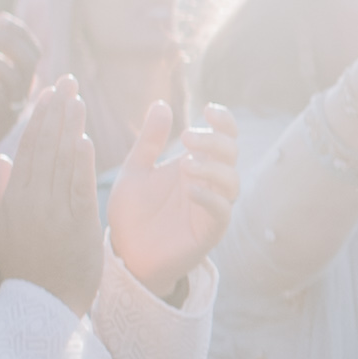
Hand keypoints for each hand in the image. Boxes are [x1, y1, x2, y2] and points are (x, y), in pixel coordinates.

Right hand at [0, 75, 103, 312]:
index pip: (28, 149)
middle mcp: (30, 201)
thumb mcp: (2, 228)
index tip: (50, 93)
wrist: (43, 305)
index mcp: (12, 199)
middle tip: (68, 82)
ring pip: (60, 162)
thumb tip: (0, 158)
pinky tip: (84, 138)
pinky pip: (77, 188)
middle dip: (56, 111)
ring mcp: (53, 213)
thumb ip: (2, 191)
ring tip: (77, 99)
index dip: (40, 118)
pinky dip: (79, 163)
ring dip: (69, 127)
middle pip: (44, 147)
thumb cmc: (25, 266)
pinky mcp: (76, 226)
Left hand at [104, 98, 238, 294]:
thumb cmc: (132, 213)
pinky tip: (190, 190)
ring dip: (213, 168)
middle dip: (214, 141)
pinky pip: (221, 212)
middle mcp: (209, 183)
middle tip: (187, 137)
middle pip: (231, 154)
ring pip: (231, 181)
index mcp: (196, 163)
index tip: (208, 109)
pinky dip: (210, 198)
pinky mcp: (209, 232)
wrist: (125, 254)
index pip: (224, 136)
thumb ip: (150, 141)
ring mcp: (212, 207)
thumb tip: (161, 104)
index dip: (224, 120)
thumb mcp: (136, 170)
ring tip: (185, 164)